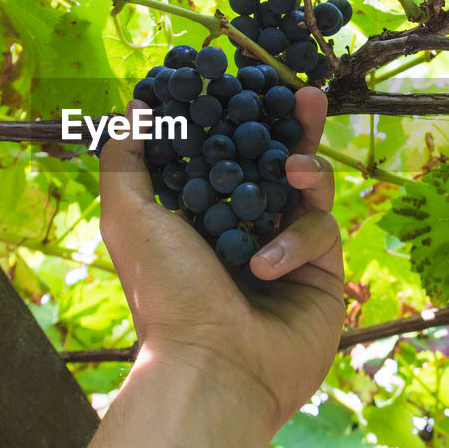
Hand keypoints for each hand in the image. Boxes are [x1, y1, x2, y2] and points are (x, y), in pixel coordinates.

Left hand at [99, 87, 344, 435]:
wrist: (212, 368)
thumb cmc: (165, 293)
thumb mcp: (128, 217)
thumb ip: (126, 158)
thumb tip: (138, 105)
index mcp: (200, 213)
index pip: (226, 150)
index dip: (238, 115)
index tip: (247, 79)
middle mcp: (245, 226)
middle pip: (277, 159)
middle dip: (293, 126)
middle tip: (306, 94)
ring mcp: (286, 249)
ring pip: (310, 189)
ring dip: (304, 170)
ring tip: (293, 171)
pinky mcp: (322, 273)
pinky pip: (321, 232)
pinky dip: (295, 241)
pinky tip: (266, 267)